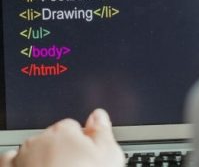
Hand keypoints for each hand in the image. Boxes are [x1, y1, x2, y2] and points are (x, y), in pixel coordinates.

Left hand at [0, 109, 123, 166]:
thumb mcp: (108, 155)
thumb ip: (103, 131)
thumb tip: (99, 116)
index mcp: (64, 131)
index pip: (73, 127)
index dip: (81, 142)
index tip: (86, 154)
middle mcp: (40, 141)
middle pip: (52, 138)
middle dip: (61, 149)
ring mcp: (22, 158)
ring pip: (31, 149)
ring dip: (40, 157)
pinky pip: (10, 161)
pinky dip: (18, 164)